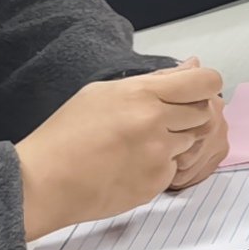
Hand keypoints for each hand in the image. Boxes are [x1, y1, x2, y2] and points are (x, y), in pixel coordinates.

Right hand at [15, 62, 227, 237]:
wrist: (42, 183)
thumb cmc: (65, 135)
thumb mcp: (103, 93)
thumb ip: (154, 80)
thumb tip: (193, 66)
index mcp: (143, 94)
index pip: (206, 82)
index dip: (204, 86)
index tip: (194, 92)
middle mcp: (156, 122)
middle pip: (203, 113)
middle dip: (187, 115)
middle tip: (156, 122)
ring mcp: (158, 155)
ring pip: (190, 142)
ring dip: (173, 142)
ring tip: (135, 146)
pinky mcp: (155, 183)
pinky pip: (174, 169)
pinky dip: (158, 167)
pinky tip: (129, 166)